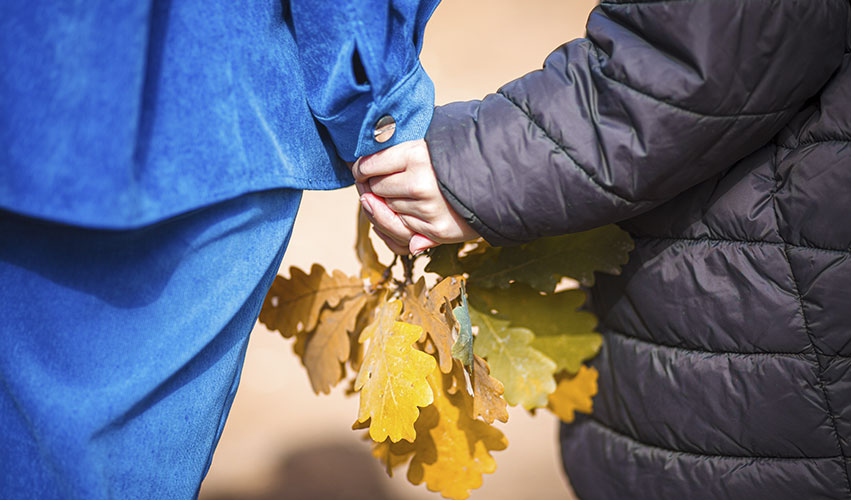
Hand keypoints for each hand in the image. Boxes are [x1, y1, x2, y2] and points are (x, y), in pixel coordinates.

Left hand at [352, 139, 478, 253]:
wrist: (504, 180)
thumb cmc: (465, 155)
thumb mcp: (434, 140)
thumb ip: (402, 146)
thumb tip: (361, 162)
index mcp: (418, 155)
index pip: (370, 165)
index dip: (361, 167)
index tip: (359, 168)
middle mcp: (420, 184)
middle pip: (376, 189)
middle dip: (370, 187)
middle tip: (369, 182)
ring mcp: (428, 211)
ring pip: (386, 211)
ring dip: (381, 206)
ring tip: (384, 197)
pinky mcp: (436, 231)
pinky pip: (399, 233)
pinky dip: (389, 227)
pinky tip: (388, 218)